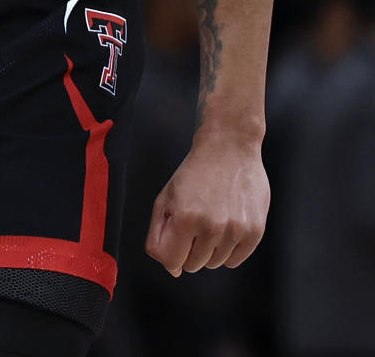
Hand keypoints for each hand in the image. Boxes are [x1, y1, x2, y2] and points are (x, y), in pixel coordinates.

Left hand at [145, 134, 268, 275]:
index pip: (172, 261)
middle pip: (193, 265)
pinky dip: (227, 250)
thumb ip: (159, 234)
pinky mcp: (254, 232)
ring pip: (214, 263)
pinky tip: (225, 225)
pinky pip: (235, 261)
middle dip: (188, 248)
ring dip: (209, 248)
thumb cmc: (195, 171)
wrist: (229, 147)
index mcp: (185, 217)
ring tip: (211, 218)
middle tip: (194, 222)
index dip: (170, 255)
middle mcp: (211, 226)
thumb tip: (172, 268)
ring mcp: (235, 230)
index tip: (174, 242)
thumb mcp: (166, 196)